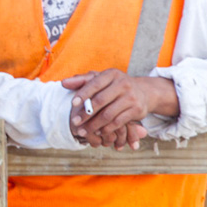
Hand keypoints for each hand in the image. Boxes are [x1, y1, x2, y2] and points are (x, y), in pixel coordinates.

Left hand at [62, 69, 177, 149]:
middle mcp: (123, 84)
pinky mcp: (137, 110)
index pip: (95, 84)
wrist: (143, 92)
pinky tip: (97, 132)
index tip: (72, 104)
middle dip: (86, 113)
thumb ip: (82, 81)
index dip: (83, 94)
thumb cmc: (114, 85)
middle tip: (74, 122)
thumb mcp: (100, 79)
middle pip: (100, 101)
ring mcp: (131, 97)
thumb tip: (63, 83)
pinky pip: (118, 122)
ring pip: (108, 114)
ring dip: (94, 125)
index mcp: (112, 74)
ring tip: (83, 131)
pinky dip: (106, 129)